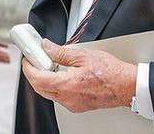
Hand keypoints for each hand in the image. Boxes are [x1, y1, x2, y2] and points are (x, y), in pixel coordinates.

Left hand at [21, 39, 136, 112]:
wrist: (126, 86)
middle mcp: (67, 98)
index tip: (27, 59)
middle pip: (40, 88)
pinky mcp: (78, 106)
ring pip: (49, 93)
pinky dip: (55, 86)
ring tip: (50, 66)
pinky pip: (60, 97)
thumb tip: (47, 47)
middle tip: (35, 61)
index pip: (37, 79)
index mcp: (66, 85)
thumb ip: (61, 52)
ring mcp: (72, 104)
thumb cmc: (110, 72)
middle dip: (33, 75)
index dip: (28, 68)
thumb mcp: (83, 55)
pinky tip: (61, 75)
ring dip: (45, 80)